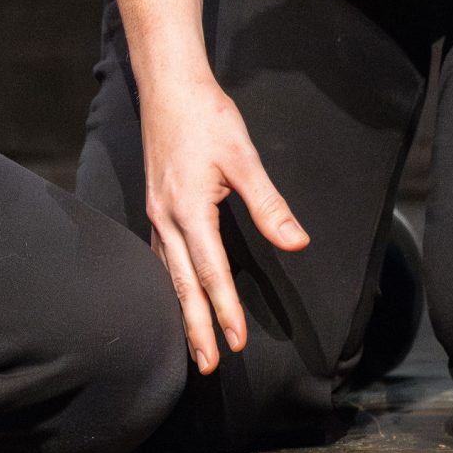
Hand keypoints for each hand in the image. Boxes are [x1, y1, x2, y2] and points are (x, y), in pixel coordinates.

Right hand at [140, 70, 308, 375]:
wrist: (169, 86)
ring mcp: (157, 214)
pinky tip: (177, 294)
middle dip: (196, 327)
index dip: (225, 309)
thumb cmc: (207, 117)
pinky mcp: (156, 206)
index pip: (211, 271)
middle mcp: (167, 218)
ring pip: (168, 274)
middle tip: (208, 365)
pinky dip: (170, 284)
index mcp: (189, 210)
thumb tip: (297, 242)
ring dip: (181, 311)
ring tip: (193, 345)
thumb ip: (269, 205)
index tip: (236, 342)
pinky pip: (161, 257)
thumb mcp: (244, 158)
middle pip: (182, 284)